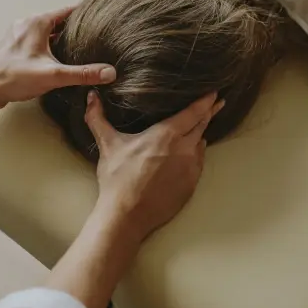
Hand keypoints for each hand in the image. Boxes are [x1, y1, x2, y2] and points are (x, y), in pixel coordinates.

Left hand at [0, 8, 115, 105]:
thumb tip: (109, 72)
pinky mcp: (12, 46)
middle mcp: (27, 23)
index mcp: (38, 22)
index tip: (102, 19)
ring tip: (78, 49)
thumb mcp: (54, 75)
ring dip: (60, 38)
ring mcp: (18, 34)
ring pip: (46, 31)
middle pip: (57, 21)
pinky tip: (55, 59)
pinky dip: (47, 46)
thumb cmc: (15, 77)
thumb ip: (83, 73)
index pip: (68, 11)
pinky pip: (35, 40)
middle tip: (94, 38)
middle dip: (74, 29)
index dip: (86, 15)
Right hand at [85, 91, 223, 241]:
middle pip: (202, 125)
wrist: (127, 215)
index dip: (206, 100)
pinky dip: (196, 155)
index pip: (195, 112)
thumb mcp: (107, 144)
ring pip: (201, 145)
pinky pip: (198, 164)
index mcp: (167, 134)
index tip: (214, 92)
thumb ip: (97, 117)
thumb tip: (91, 97)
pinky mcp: (191, 185)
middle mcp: (185, 149)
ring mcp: (191, 168)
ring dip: (200, 135)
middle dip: (209, 113)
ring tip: (199, 128)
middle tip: (216, 103)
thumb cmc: (117, 178)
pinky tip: (190, 154)